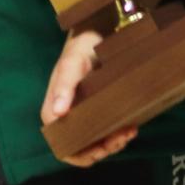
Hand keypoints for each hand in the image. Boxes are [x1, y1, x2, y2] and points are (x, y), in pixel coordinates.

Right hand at [42, 28, 138, 166]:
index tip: (102, 146)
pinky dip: (118, 133)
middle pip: (81, 148)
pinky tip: (131, 126)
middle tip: (122, 136)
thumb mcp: (73, 62)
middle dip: (103, 149)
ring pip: (95, 142)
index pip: (62, 144)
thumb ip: (65, 84)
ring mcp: (83, 114)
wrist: (97, 32)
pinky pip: (105, 131)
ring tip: (129, 130)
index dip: (81, 153)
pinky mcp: (97, 110)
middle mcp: (66, 117)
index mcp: (53, 110)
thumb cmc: (81, 46)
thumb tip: (57, 111)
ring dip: (113, 143)